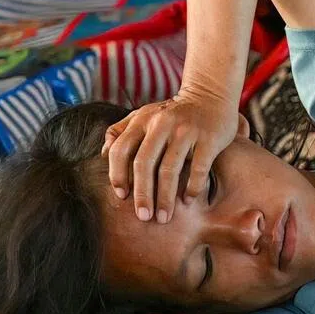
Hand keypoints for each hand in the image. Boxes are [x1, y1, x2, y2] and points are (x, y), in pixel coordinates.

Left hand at [102, 86, 247, 223]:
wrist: (210, 96)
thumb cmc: (174, 112)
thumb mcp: (145, 114)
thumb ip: (121, 130)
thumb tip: (103, 154)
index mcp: (143, 120)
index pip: (121, 150)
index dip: (118, 175)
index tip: (122, 197)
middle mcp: (162, 124)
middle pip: (144, 164)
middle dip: (142, 194)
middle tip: (143, 217)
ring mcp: (186, 131)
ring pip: (170, 170)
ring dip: (165, 198)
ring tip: (164, 217)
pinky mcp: (209, 139)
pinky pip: (197, 169)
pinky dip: (192, 188)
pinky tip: (187, 201)